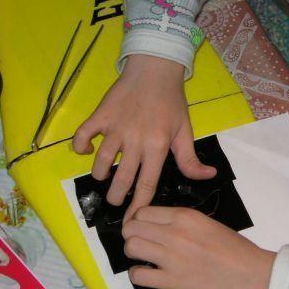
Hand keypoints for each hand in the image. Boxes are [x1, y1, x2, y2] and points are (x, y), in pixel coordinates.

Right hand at [73, 55, 216, 220]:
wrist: (155, 69)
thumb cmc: (172, 101)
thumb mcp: (185, 130)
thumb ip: (191, 158)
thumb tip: (208, 176)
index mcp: (158, 146)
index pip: (147, 183)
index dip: (140, 204)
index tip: (133, 219)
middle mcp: (136, 140)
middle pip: (122, 177)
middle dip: (117, 195)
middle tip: (115, 201)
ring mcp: (116, 127)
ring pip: (102, 160)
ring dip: (99, 173)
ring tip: (102, 178)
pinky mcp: (101, 115)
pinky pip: (83, 134)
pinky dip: (80, 145)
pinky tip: (84, 151)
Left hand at [122, 206, 275, 288]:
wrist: (251, 275)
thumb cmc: (236, 249)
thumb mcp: (208, 223)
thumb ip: (183, 222)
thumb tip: (162, 226)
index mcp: (186, 216)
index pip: (144, 211)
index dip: (139, 220)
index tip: (143, 227)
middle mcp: (174, 233)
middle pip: (132, 227)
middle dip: (132, 234)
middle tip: (141, 242)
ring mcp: (171, 258)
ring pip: (131, 247)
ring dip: (133, 253)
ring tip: (144, 258)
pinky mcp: (171, 282)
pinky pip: (138, 275)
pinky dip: (138, 275)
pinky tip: (148, 274)